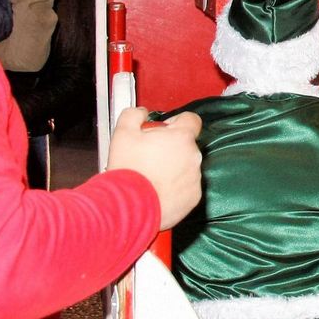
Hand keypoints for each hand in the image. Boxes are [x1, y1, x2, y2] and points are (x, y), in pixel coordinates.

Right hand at [106, 107, 202, 229]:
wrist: (129, 206)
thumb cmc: (129, 171)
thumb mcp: (123, 133)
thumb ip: (134, 115)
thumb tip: (141, 112)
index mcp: (181, 137)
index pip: (191, 119)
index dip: (176, 122)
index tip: (165, 130)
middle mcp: (193, 156)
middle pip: (186, 145)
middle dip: (171, 147)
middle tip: (149, 156)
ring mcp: (195, 178)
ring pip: (186, 166)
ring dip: (173, 168)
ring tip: (151, 175)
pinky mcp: (193, 197)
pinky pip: (186, 187)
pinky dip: (175, 187)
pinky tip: (157, 189)